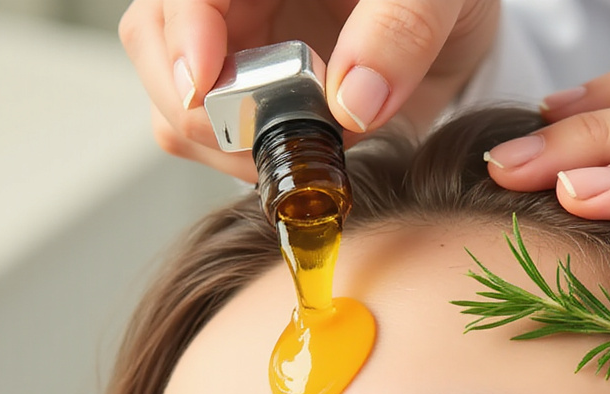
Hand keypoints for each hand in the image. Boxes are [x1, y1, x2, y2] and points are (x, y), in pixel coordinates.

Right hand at [120, 0, 498, 181]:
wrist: (455, 25)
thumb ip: (401, 32)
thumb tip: (351, 105)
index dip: (183, 32)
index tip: (202, 84)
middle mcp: (233, 1)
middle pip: (154, 40)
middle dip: (199, 102)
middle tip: (270, 138)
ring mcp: (232, 44)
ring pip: (173, 97)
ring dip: (222, 141)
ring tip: (306, 149)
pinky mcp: (245, 94)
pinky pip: (210, 136)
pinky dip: (243, 161)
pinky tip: (300, 156)